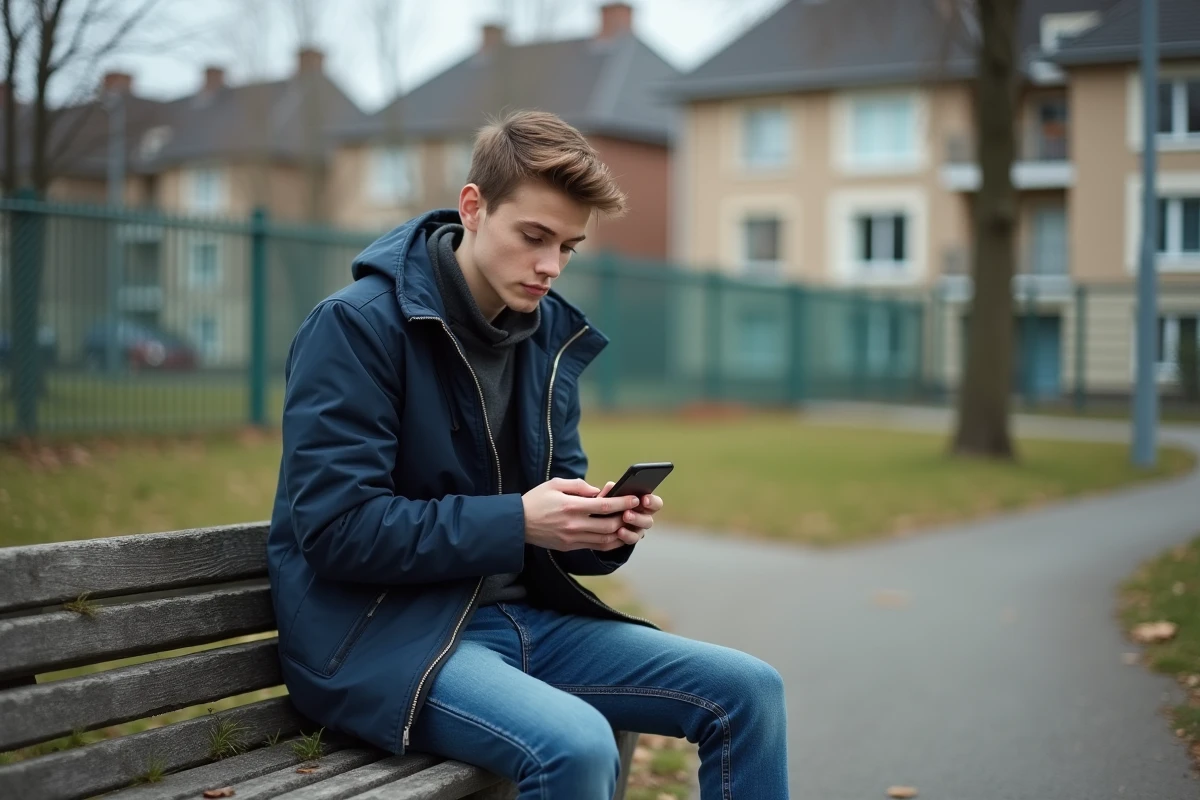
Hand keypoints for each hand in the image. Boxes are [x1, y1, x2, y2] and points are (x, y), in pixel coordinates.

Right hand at [522, 478, 642, 551]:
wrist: (517, 523)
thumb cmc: (536, 500)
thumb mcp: (555, 484)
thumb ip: (579, 486)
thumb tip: (598, 491)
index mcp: (571, 506)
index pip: (605, 506)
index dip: (623, 503)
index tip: (635, 499)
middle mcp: (574, 524)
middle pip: (609, 525)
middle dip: (625, 518)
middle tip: (635, 512)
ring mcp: (573, 538)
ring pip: (605, 539)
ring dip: (620, 532)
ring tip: (629, 524)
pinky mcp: (570, 547)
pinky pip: (596, 547)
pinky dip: (610, 542)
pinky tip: (617, 535)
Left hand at [597, 481, 662, 545]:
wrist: (596, 521)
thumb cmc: (606, 503)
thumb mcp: (607, 494)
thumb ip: (610, 490)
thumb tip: (611, 487)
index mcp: (643, 504)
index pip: (655, 503)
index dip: (652, 502)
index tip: (644, 499)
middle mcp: (643, 518)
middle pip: (649, 521)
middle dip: (638, 517)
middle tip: (627, 514)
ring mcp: (637, 530)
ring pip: (641, 532)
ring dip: (631, 527)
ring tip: (622, 522)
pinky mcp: (628, 539)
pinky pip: (630, 540)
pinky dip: (626, 536)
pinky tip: (619, 532)